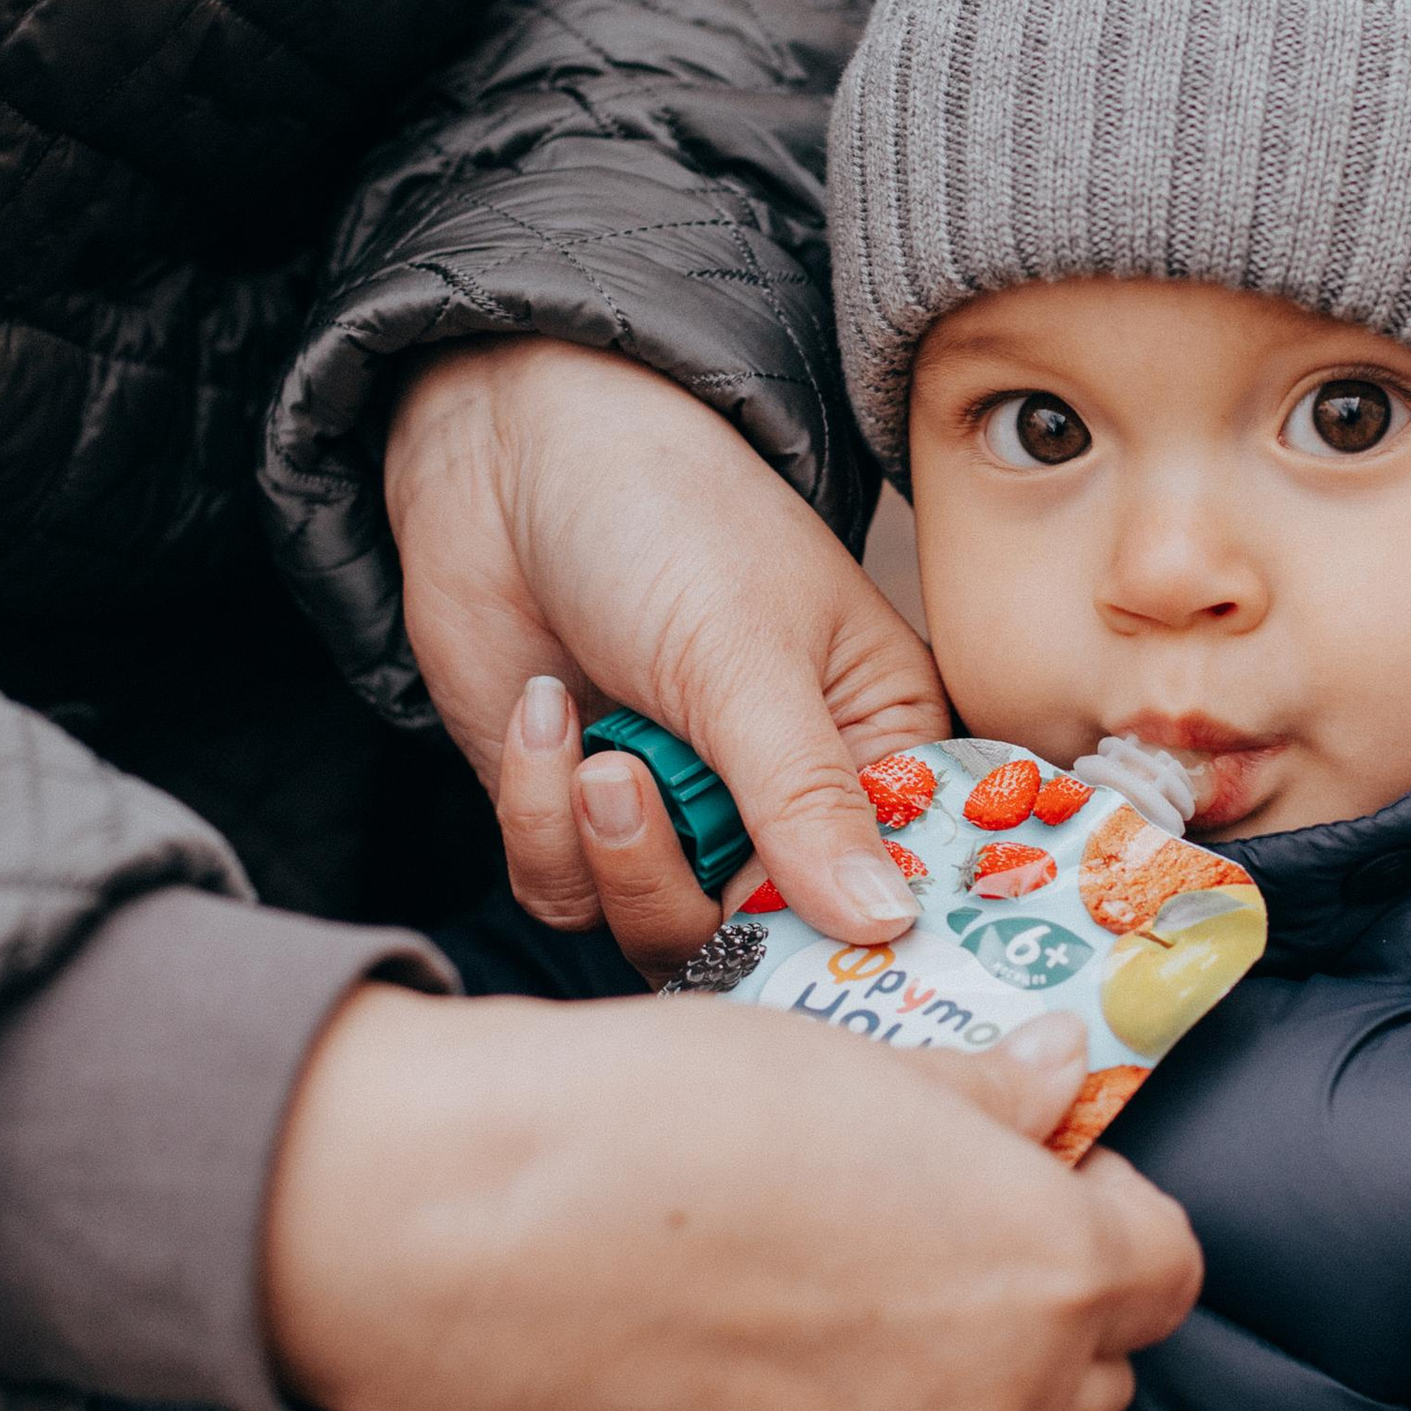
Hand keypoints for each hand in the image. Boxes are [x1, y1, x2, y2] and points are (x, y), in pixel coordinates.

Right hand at [262, 989, 1201, 1410]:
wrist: (474, 1234)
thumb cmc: (665, 1117)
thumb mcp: (854, 1063)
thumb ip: (984, 1102)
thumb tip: (1056, 1081)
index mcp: (1041, 1267)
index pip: (1164, 1270)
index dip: (1107, 1219)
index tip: (1040, 1188)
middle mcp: (991, 1406)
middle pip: (1085, 1380)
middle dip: (1039, 1323)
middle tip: (931, 1254)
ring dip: (920, 1398)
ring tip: (796, 1313)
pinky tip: (721, 1387)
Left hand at [383, 341, 947, 973]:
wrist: (506, 452)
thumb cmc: (664, 513)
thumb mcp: (746, 655)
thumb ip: (807, 802)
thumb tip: (886, 925)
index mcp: (879, 741)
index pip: (904, 886)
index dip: (862, 937)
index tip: (814, 958)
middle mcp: (790, 796)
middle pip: (769, 939)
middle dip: (691, 888)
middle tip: (640, 796)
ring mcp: (684, 811)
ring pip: (658, 929)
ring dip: (609, 851)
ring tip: (596, 745)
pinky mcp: (580, 818)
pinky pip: (565, 891)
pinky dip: (540, 816)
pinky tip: (542, 710)